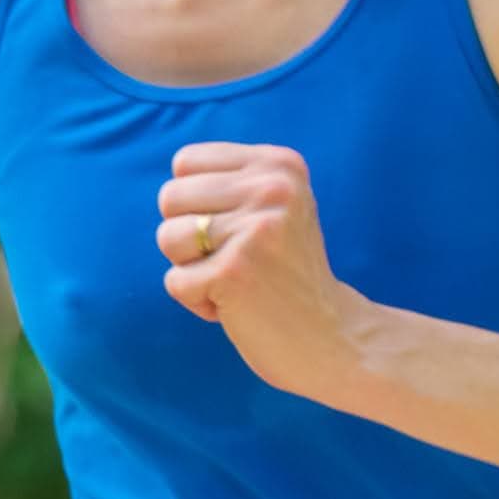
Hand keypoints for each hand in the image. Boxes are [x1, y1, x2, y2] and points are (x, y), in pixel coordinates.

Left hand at [157, 141, 366, 400]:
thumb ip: (231, 180)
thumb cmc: (285, 273)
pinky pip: (175, 281)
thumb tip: (178, 166)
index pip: (185, 162)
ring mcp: (255, 231)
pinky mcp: (235, 273)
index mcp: (279, 165)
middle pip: (170, 197)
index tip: (235, 228)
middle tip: (234, 259)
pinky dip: (197, 301)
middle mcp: (272, 188)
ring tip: (234, 279)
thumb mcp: (275, 207)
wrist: (331, 336)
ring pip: (167, 237)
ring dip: (190, 268)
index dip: (194, 202)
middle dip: (188, 237)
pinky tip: (236, 304)